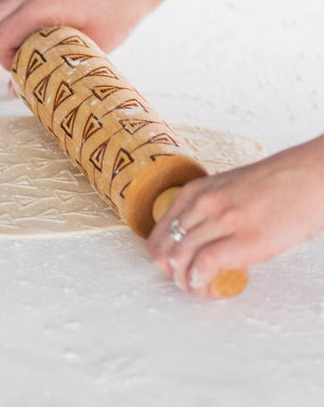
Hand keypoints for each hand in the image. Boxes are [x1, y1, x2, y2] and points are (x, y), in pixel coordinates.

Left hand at [146, 135, 323, 297]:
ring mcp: (223, 220)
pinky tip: (211, 287)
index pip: (158, 234)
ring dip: (186, 283)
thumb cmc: (275, 185)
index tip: (176, 270)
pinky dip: (201, 282)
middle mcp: (202, 204)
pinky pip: (205, 265)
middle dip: (172, 274)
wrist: (310, 176)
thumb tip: (197, 241)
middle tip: (189, 283)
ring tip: (202, 289)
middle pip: (165, 249)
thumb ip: (207, 211)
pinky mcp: (246, 239)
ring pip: (180, 259)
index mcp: (194, 192)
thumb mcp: (225, 190)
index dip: (162, 259)